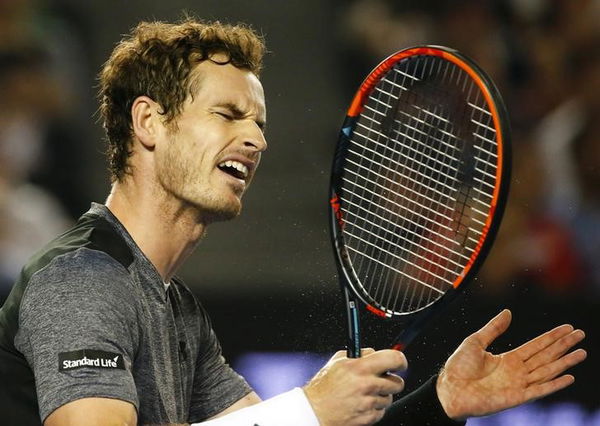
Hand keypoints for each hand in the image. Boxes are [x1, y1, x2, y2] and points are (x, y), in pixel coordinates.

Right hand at [304, 349, 406, 425]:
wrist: (315, 410)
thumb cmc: (324, 386)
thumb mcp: (338, 361)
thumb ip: (360, 354)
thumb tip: (375, 352)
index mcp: (360, 367)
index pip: (394, 359)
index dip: (401, 360)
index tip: (400, 363)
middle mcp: (367, 384)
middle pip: (398, 382)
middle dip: (392, 381)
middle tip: (382, 380)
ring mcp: (369, 403)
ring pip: (390, 398)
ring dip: (381, 396)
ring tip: (364, 394)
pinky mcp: (369, 417)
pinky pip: (382, 411)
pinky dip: (374, 408)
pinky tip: (361, 404)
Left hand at [436, 309, 586, 419]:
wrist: (450, 389)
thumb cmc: (458, 367)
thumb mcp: (475, 341)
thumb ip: (494, 328)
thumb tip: (508, 312)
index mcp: (508, 359)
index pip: (536, 345)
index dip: (551, 337)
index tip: (567, 328)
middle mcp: (517, 371)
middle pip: (546, 356)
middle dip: (563, 345)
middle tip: (581, 334)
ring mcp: (519, 384)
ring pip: (547, 370)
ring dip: (565, 362)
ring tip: (581, 352)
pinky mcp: (516, 397)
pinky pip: (539, 389)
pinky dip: (554, 384)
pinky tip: (568, 376)